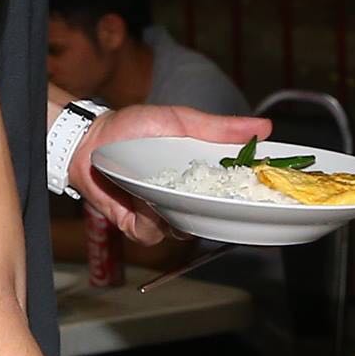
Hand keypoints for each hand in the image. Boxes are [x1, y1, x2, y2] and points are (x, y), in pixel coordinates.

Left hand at [71, 104, 268, 246]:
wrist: (90, 139)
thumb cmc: (133, 128)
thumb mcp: (181, 121)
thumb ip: (220, 128)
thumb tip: (263, 128)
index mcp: (199, 177)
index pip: (230, 194)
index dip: (245, 198)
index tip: (257, 194)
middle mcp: (183, 199)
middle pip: (211, 220)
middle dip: (214, 213)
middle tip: (211, 196)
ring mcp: (161, 214)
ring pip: (182, 230)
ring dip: (176, 213)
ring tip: (164, 189)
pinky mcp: (137, 224)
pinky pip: (153, 234)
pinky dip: (150, 220)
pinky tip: (143, 199)